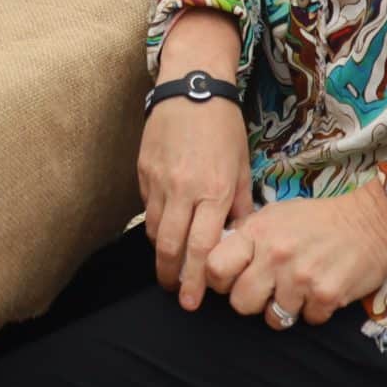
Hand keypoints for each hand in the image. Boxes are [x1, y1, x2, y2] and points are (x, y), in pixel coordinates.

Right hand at [140, 78, 250, 310]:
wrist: (192, 87)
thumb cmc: (223, 126)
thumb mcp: (243, 164)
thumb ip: (241, 203)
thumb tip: (240, 236)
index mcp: (215, 190)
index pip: (203, 247)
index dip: (197, 279)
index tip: (194, 299)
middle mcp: (185, 189)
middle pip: (171, 246)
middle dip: (172, 276)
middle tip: (176, 294)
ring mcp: (160, 180)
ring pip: (153, 230)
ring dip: (161, 253)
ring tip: (169, 267)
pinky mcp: (143, 170)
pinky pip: (147, 207)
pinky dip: (153, 223)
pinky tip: (162, 230)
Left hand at [201, 185, 386, 329]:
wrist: (370, 223)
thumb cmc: (318, 219)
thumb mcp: (275, 214)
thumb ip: (246, 236)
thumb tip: (216, 257)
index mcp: (258, 232)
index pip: (215, 267)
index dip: (218, 279)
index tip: (229, 280)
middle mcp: (275, 255)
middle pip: (240, 302)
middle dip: (250, 301)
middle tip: (265, 290)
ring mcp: (301, 278)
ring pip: (273, 318)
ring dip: (283, 309)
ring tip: (296, 289)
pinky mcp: (326, 297)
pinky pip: (307, 320)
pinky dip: (313, 311)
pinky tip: (319, 290)